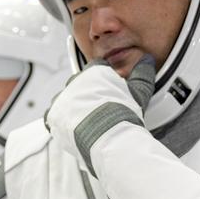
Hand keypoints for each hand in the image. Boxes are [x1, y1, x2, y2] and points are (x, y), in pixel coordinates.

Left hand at [44, 55, 156, 176]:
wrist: (106, 138)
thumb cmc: (123, 114)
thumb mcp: (140, 91)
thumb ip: (143, 72)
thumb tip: (147, 60)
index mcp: (94, 71)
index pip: (98, 68)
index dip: (106, 80)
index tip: (112, 92)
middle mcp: (74, 81)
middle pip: (82, 84)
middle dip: (91, 94)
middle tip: (103, 109)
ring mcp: (62, 98)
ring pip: (68, 99)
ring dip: (76, 107)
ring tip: (90, 121)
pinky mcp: (52, 116)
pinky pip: (55, 116)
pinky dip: (64, 121)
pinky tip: (75, 128)